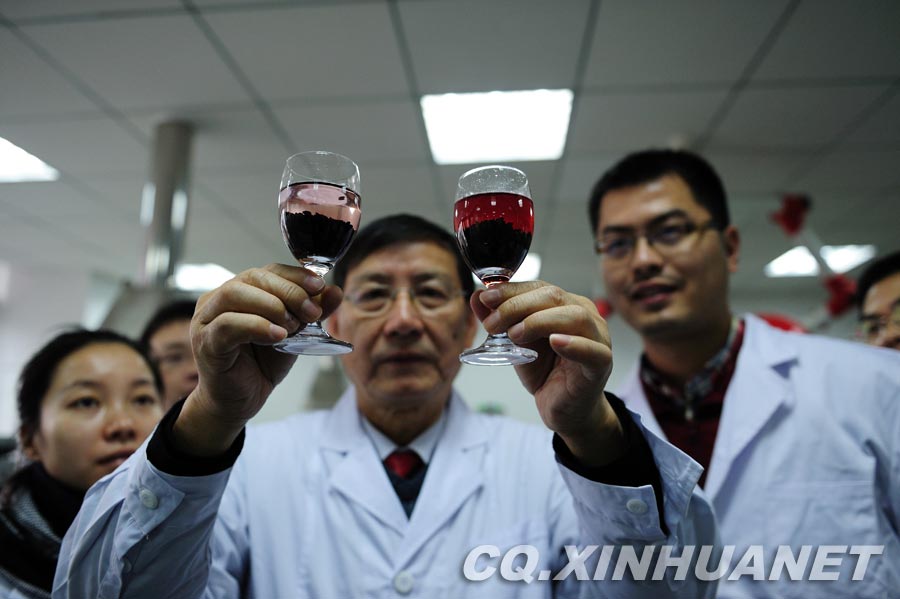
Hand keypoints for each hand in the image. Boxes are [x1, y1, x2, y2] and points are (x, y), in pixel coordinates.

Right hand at [175, 264, 342, 455]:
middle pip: (252, 277)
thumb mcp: (295, 335)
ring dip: (272, 306)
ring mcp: (207, 319)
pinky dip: (257, 326)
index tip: (320, 286)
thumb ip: (313, 313)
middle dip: (289, 291)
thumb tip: (335, 291)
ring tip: (293, 326)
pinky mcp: (205, 342)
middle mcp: (218, 299)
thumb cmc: (260, 364)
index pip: (268, 270)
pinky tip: (278, 336)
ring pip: (235, 294)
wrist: (239, 401)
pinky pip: (227, 325)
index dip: (295, 275)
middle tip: (311, 312)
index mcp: (241, 291)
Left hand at [472, 282, 624, 465]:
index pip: (539, 287)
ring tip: (515, 334)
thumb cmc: (545, 372)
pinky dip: (574, 344)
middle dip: (517, 306)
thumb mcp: (515, 343)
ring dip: (539, 321)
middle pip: (553, 297)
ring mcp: (598, 338)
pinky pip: (593, 350)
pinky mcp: (601, 364)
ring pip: (575, 316)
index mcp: (566, 304)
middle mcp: (585, 315)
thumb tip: (477, 297)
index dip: (511, 290)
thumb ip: (499, 320)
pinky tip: (554, 342)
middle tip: (493, 323)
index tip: (485, 298)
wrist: (564, 409)